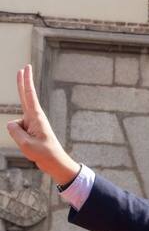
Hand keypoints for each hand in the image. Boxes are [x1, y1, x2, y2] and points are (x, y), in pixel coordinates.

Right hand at [6, 65, 79, 184]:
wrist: (55, 162)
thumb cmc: (44, 153)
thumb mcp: (25, 144)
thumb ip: (15, 131)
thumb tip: (11, 124)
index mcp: (36, 117)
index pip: (29, 95)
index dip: (26, 81)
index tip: (25, 68)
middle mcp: (35, 117)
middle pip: (25, 97)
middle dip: (23, 83)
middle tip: (23, 68)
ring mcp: (32, 123)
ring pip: (15, 126)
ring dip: (19, 137)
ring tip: (33, 144)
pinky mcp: (31, 130)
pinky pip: (17, 132)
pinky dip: (19, 140)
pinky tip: (30, 145)